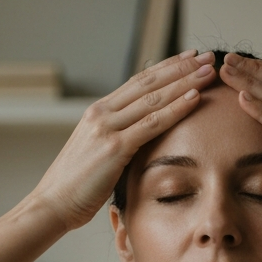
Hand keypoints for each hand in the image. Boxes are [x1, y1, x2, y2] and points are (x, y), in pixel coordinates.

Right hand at [34, 50, 216, 230]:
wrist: (53, 204)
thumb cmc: (77, 186)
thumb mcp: (98, 154)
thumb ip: (118, 139)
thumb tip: (142, 140)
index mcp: (98, 112)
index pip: (138, 82)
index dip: (166, 68)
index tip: (189, 58)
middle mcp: (102, 113)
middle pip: (149, 82)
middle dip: (181, 67)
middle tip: (208, 57)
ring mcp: (107, 128)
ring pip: (153, 98)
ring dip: (185, 82)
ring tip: (209, 71)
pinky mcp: (114, 147)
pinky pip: (152, 123)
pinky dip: (176, 109)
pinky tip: (195, 98)